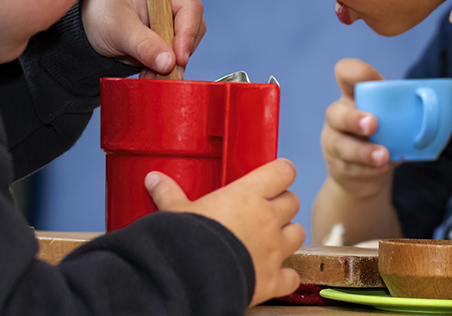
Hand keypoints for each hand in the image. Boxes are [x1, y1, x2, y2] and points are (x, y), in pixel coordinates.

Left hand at [80, 0, 205, 74]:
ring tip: (150, 75)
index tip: (179, 58)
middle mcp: (171, 0)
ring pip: (186, 44)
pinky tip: (150, 74)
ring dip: (172, 64)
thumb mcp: (119, 30)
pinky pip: (176, 54)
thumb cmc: (100, 16)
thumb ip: (144, 45)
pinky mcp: (167, 36)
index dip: (188, 33)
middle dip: (179, 53)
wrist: (87, 29)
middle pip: (192, 28)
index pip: (189, 8)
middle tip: (162, 73)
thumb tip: (169, 63)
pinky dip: (165, 67)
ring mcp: (170, 19)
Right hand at [147, 159, 305, 304]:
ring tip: (272, 239)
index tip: (274, 176)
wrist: (193, 277)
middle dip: (283, 204)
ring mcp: (274, 250)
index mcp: (247, 195)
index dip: (280, 173)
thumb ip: (168, 194)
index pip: (282, 171)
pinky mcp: (274, 279)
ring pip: (298, 234)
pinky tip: (275, 274)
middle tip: (267, 209)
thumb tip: (153, 178)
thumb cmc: (186, 238)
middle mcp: (267, 219)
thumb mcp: (175, 211)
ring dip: (288, 235)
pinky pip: (292, 275)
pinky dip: (286, 275)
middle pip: (292, 201)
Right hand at [321, 58, 393, 198]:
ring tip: (383, 157)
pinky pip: (349, 167)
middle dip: (354, 118)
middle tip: (374, 125)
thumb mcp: (401, 124)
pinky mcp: (337, 166)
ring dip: (363, 151)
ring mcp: (335, 142)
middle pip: (336, 111)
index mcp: (356, 95)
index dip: (354, 72)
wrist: (366, 174)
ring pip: (340, 144)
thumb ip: (426, 118)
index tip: (373, 80)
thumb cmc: (385, 137)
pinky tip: (380, 170)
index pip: (346, 73)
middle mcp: (340, 115)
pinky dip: (367, 169)